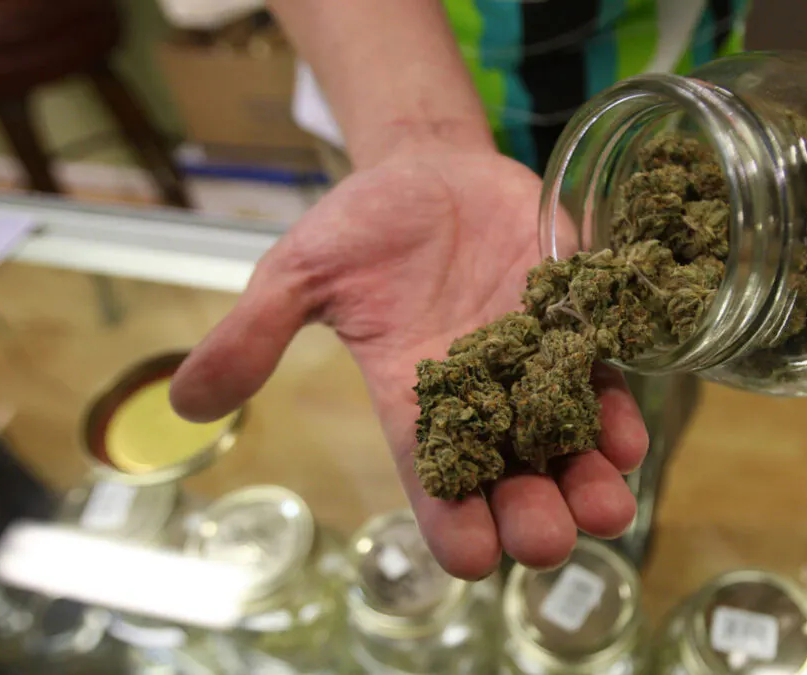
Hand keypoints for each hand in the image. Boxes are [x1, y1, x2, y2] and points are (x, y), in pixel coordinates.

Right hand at [168, 144, 647, 579]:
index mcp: (411, 396)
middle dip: (532, 514)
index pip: (430, 476)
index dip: (451, 521)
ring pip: (567, 440)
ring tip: (605, 510)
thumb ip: (254, 332)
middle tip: (547, 540)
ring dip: (589, 480)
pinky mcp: (574, 321)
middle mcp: (480, 394)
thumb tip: (181, 400)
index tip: (471, 557)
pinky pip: (602, 377)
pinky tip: (626, 435)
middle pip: (510, 474)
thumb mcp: (298, 272)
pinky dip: (615, 409)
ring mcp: (533, 360)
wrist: (430, 167)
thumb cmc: (362, 225)